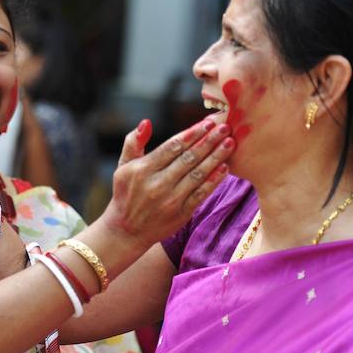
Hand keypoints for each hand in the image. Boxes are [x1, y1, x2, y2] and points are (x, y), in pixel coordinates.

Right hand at [98, 118, 233, 251]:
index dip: (192, 133)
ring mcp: (170, 200)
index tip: (208, 123)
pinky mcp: (181, 213)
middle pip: (188, 158)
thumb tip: (146, 122)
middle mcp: (157, 183)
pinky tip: (225, 167)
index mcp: (142, 169)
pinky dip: (214, 180)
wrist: (126, 230)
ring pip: (198, 174)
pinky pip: (201, 193)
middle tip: (225, 127)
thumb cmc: (126, 194)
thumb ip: (133, 142)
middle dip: (208, 141)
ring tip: (230, 143)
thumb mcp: (123, 167)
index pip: (172, 146)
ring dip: (216, 157)